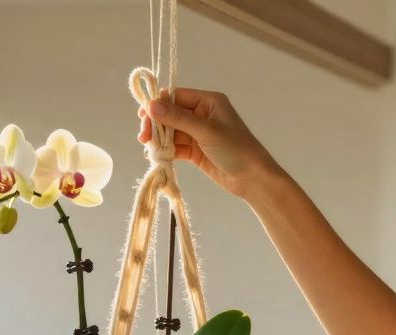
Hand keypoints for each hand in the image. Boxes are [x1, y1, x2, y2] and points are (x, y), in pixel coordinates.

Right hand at [136, 88, 281, 200]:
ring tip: (150, 150)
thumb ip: (178, 118)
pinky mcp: (195, 151)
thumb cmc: (236, 149)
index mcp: (208, 101)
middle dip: (156, 125)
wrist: (252, 179)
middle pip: (169, 114)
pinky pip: (175, 147)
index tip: (143, 117)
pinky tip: (158, 157)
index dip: (158, 105)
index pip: (175, 96)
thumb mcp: (206, 131)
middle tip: (143, 138)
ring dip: (159, 140)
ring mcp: (198, 133)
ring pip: (170, 132)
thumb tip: (151, 104)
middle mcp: (201, 114)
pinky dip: (166, 151)